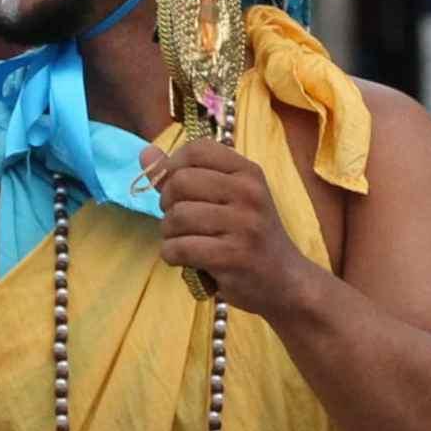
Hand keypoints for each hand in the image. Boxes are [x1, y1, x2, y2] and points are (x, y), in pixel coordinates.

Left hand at [145, 130, 314, 318]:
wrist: (284, 281)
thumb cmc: (249, 237)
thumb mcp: (227, 199)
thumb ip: (185, 175)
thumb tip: (146, 154)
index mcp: (248, 173)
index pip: (197, 149)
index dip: (173, 166)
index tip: (176, 188)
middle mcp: (248, 193)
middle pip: (180, 182)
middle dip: (167, 203)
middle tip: (180, 220)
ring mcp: (242, 224)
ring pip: (176, 216)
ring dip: (169, 233)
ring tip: (185, 241)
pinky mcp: (232, 255)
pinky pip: (179, 248)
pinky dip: (172, 255)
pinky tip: (186, 259)